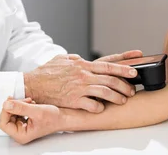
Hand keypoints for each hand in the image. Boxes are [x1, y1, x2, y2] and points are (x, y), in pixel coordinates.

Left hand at [0, 98, 62, 144]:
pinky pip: (16, 111)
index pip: (3, 123)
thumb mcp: (37, 111)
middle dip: (14, 106)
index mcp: (21, 135)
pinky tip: (30, 103)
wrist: (63, 117)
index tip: (11, 101)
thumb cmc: (54, 119)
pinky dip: (22, 105)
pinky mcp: (24, 121)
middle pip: (6, 117)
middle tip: (24, 100)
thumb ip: (20, 108)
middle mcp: (19, 132)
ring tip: (29, 101)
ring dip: (19, 104)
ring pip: (11, 113)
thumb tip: (6, 105)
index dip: (5, 111)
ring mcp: (21, 126)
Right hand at [23, 50, 141, 112]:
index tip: (136, 67)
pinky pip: (92, 105)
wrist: (32, 84)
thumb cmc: (45, 73)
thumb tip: (80, 59)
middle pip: (111, 79)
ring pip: (105, 92)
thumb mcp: (61, 60)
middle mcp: (83, 75)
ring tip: (123, 100)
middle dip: (125, 85)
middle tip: (132, 89)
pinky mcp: (73, 100)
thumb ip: (73, 59)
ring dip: (116, 97)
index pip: (108, 64)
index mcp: (83, 65)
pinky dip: (99, 107)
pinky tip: (102, 108)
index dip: (124, 65)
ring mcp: (79, 88)